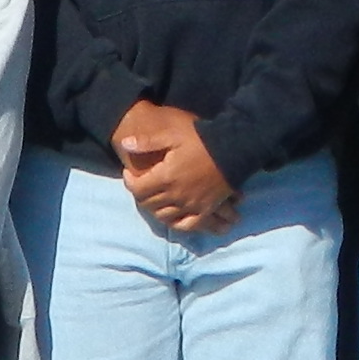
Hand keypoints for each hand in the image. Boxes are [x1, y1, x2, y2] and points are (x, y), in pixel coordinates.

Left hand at [113, 102, 235, 233]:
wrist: (233, 148)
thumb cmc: (202, 138)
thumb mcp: (172, 133)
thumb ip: (148, 141)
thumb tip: (125, 143)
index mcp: (166, 177)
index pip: (137, 188)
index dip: (129, 181)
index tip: (128, 173)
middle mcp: (177, 195)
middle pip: (149, 203)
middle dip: (140, 194)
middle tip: (140, 184)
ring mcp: (192, 205)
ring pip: (164, 216)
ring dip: (155, 209)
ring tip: (154, 198)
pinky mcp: (206, 210)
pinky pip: (187, 225)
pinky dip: (177, 223)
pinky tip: (173, 216)